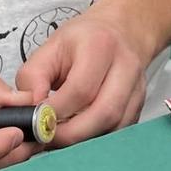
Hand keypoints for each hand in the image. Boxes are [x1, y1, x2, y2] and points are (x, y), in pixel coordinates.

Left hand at [14, 13, 148, 147]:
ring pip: (115, 126)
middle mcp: (126, 67)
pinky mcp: (141, 105)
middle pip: (104, 113)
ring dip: (85, 139)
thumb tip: (29, 112)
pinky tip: (80, 134)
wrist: (122, 31)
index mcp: (100, 46)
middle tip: (46, 137)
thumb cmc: (82, 40)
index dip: (55, 112)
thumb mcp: (49, 47)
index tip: (34, 121)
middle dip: (71, 133)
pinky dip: (98, 138)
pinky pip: (120, 131)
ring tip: (61, 136)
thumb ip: (32, 78)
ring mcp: (137, 88)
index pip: (80, 90)